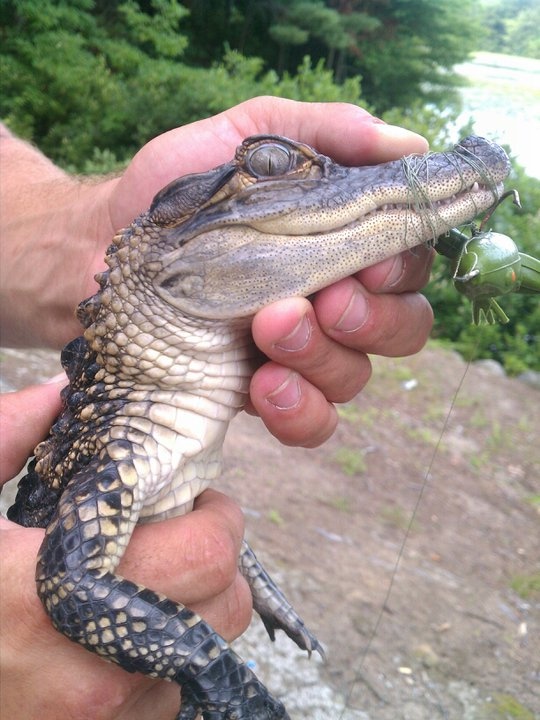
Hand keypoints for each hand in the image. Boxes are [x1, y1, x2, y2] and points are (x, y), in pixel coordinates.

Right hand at [0, 381, 250, 719]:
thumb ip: (4, 438)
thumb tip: (58, 394)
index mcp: (55, 594)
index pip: (204, 555)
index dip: (215, 520)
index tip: (196, 502)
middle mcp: (89, 672)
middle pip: (226, 608)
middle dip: (216, 563)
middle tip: (182, 536)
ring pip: (206, 653)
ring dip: (195, 610)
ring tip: (150, 583)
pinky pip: (171, 695)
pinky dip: (165, 659)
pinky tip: (123, 634)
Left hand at [1, 97, 431, 448]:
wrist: (96, 249)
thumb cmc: (175, 191)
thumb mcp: (246, 138)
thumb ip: (325, 132)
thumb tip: (410, 146)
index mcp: (341, 242)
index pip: (408, 262)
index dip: (403, 267)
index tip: (371, 259)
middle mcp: (334, 301)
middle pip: (402, 327)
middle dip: (370, 318)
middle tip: (322, 301)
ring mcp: (302, 354)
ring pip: (357, 377)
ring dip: (324, 359)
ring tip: (269, 330)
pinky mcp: (266, 395)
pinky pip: (313, 423)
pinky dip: (301, 411)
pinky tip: (265, 387)